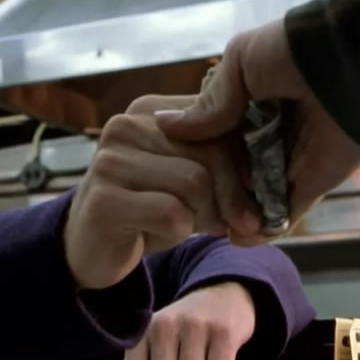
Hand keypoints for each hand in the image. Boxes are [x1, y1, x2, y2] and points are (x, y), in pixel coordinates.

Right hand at [65, 96, 245, 288]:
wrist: (91, 248)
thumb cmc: (147, 208)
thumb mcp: (184, 171)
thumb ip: (215, 151)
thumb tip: (269, 158)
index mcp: (150, 111)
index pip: (219, 120)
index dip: (245, 158)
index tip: (254, 191)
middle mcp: (124, 126)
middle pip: (211, 150)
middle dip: (232, 193)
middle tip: (234, 221)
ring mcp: (108, 162)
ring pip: (195, 181)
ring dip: (209, 214)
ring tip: (199, 226)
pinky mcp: (103, 200)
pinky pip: (172, 213)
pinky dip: (182, 231)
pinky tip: (168, 233)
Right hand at [155, 17, 359, 243]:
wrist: (349, 62)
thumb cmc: (293, 52)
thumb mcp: (239, 64)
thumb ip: (207, 104)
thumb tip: (165, 126)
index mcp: (252, 105)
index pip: (216, 141)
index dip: (194, 158)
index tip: (169, 172)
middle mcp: (270, 135)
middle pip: (232, 173)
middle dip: (210, 191)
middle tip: (187, 206)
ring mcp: (291, 161)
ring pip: (255, 198)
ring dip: (232, 216)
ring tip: (207, 229)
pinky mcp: (311, 183)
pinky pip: (284, 214)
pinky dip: (262, 231)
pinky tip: (236, 238)